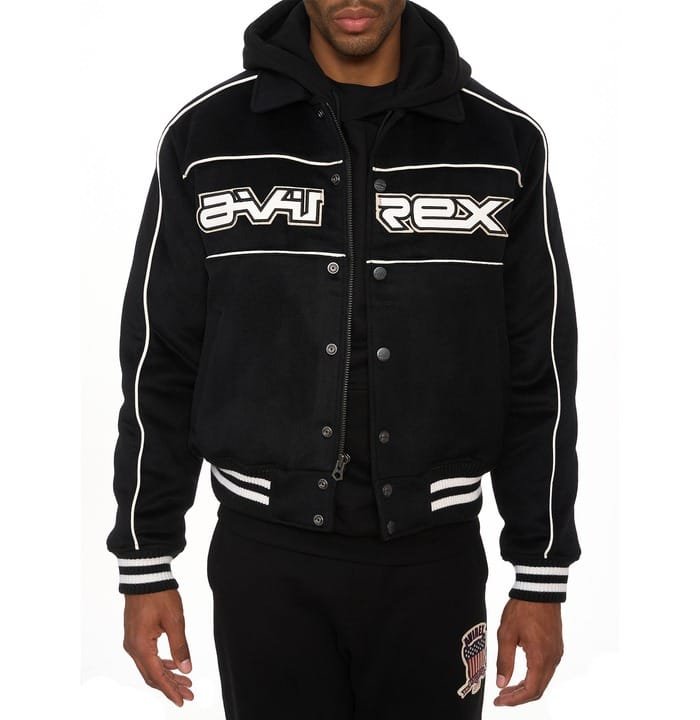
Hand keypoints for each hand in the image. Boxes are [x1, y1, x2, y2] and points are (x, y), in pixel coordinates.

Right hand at [122, 589, 193, 706]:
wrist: (145, 576)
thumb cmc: (159, 595)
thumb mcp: (175, 620)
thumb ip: (180, 647)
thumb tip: (186, 669)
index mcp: (141, 646)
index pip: (156, 676)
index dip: (170, 690)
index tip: (182, 701)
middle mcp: (133, 648)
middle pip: (152, 675)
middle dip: (170, 686)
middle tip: (189, 694)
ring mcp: (132, 642)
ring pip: (149, 667)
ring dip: (166, 676)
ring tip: (185, 682)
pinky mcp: (135, 636)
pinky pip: (147, 657)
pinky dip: (160, 664)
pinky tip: (173, 666)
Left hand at [493, 598, 562, 706]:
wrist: (539, 590)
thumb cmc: (522, 609)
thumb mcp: (506, 634)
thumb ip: (504, 661)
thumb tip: (501, 683)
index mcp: (541, 658)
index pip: (530, 691)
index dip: (514, 700)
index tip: (499, 701)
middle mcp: (553, 659)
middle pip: (538, 689)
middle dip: (519, 696)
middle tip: (501, 697)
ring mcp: (556, 653)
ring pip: (543, 680)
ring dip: (526, 687)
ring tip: (507, 687)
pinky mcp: (556, 647)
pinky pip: (546, 670)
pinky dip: (533, 677)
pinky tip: (520, 674)